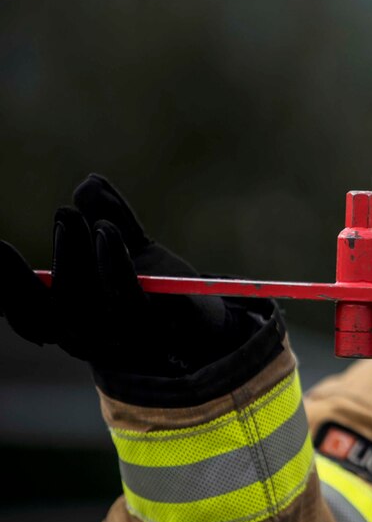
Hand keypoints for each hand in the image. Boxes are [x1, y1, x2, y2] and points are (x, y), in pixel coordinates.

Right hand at [0, 174, 257, 376]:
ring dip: (81, 257)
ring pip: (89, 305)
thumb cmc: (152, 287)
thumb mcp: (129, 247)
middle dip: (59, 256)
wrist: (202, 324)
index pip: (28, 315)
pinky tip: (109, 232)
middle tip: (64, 215)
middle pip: (60, 306)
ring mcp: (123, 339)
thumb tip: (88, 183)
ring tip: (81, 219)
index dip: (6, 287)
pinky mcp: (157, 330)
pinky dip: (114, 264)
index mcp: (67, 325)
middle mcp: (89, 338)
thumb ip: (109, 217)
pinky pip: (130, 300)